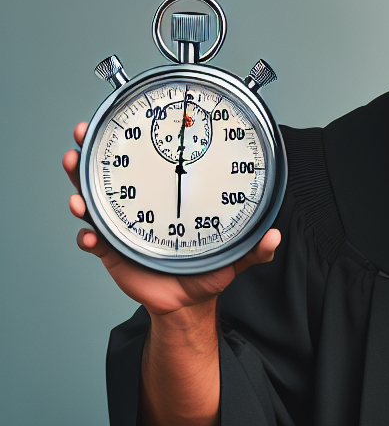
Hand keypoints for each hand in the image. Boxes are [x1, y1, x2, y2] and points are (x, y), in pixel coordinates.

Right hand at [63, 121, 279, 316]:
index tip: (120, 122)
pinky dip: (87, 236)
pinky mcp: (112, 252)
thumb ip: (254, 248)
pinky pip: (92, 240)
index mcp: (165, 200)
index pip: (145, 165)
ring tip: (77, 192)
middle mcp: (139, 207)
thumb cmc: (206, 273)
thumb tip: (275, 237)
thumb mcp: (232, 256)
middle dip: (89, 156)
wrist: (187, 303)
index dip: (129, 143)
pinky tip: (90, 234)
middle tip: (80, 142)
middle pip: (107, 175)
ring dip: (79, 191)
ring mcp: (122, 228)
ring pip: (92, 203)